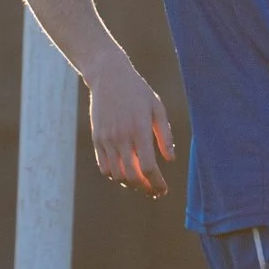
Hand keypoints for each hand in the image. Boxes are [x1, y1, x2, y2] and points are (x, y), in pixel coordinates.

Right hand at [86, 58, 173, 197]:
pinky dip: (114, 176)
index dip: (157, 183)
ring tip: (141, 183)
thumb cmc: (137, 92)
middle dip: (145, 188)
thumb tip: (170, 159)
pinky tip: (125, 173)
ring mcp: (107, 139)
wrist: (108, 77)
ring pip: (116, 175)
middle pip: (132, 176)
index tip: (163, 189)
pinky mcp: (97, 139)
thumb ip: (165, 135)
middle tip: (154, 192)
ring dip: (130, 184)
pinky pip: (104, 167)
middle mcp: (122, 137)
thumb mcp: (157, 108)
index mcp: (140, 129)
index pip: (148, 166)